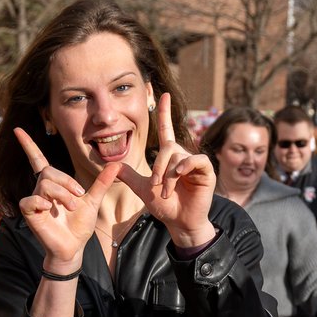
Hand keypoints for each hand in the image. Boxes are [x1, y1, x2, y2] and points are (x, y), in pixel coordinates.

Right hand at [15, 127, 120, 272]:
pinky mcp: (29, 213)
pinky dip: (42, 202)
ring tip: (72, 207)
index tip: (17, 130)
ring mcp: (34, 201)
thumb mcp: (93, 200)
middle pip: (49, 172)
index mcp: (53, 184)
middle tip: (79, 197)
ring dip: (62, 194)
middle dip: (67, 182)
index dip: (28, 144)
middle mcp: (41, 189)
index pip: (37, 160)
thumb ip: (102, 182)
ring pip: (44, 184)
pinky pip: (31, 200)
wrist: (74, 247)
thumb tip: (116, 164)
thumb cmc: (79, 225)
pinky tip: (49, 209)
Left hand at [118, 93, 214, 247]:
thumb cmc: (165, 206)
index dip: (164, 112)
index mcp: (169, 156)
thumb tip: (110, 165)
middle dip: (158, 166)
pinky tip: (180, 175)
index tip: (162, 94)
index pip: (166, 129)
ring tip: (166, 191)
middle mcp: (182, 156)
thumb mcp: (143, 188)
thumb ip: (129, 175)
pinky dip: (185, 166)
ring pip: (178, 156)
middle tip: (155, 185)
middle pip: (167, 148)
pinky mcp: (206, 170)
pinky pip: (195, 159)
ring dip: (168, 175)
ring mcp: (195, 163)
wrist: (179, 222)